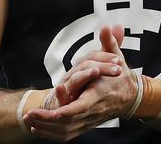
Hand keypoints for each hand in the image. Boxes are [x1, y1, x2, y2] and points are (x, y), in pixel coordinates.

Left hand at [24, 25, 137, 140]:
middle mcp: (93, 109)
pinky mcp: (86, 124)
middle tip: (29, 114)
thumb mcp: (116, 57)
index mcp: (99, 93)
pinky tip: (38, 129)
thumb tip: (106, 26)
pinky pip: (68, 134)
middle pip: (69, 120)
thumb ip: (109, 43)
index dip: (68, 110)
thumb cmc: (120, 76)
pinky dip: (52, 134)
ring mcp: (89, 119)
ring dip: (47, 127)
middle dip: (48, 119)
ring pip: (66, 130)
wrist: (131, 97)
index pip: (83, 105)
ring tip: (30, 120)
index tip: (54, 111)